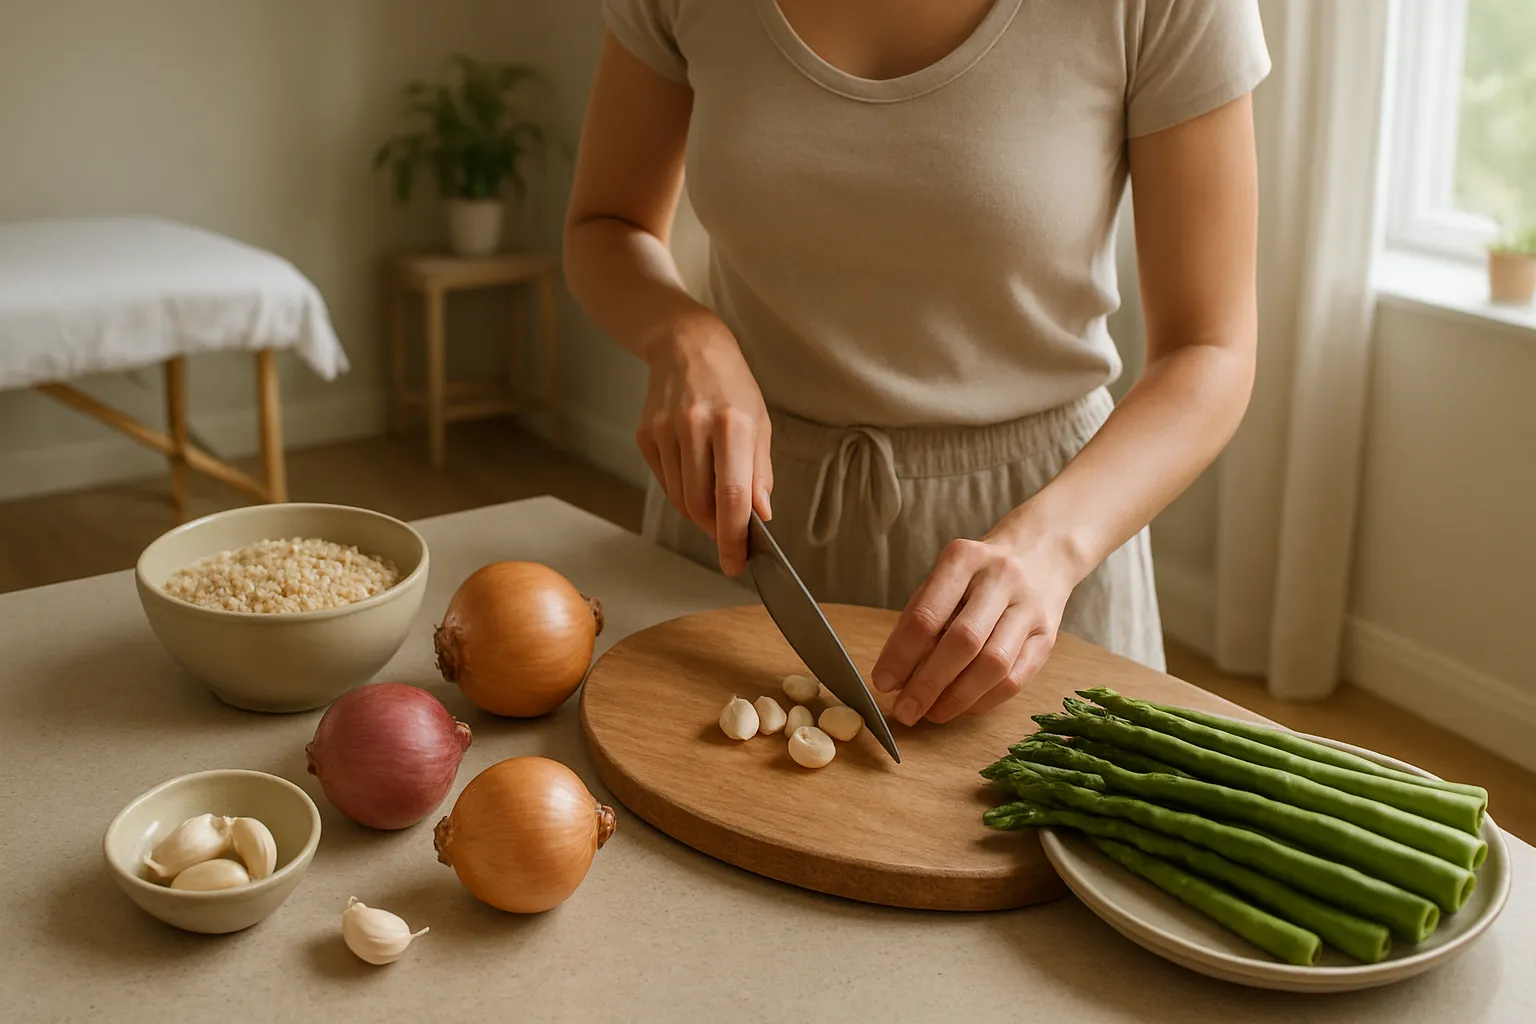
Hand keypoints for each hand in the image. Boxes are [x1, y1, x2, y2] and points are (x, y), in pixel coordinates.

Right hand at [637, 315, 772, 576]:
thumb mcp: (759, 423)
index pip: (731, 496)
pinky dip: (683, 491)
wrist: (686, 345)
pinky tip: (695, 472)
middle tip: (730, 533)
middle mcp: (694, 427)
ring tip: (716, 499)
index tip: (736, 563)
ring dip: (700, 512)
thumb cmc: (731, 385)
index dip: (733, 537)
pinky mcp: (645, 435)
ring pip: (680, 499)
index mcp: (731, 424)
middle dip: (716, 529)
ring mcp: (665, 431)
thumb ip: (759, 473)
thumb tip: (760, 516)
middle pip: (700, 505)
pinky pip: (665, 482)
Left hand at [871, 531, 1077, 725]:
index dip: (900, 655)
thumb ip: (919, 621)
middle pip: (962, 642)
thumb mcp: (944, 580)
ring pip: (993, 665)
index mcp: (964, 559)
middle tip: (905, 710)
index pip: (926, 615)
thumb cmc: (977, 574)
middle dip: (928, 684)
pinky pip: (1016, 679)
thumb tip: (895, 676)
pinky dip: (984, 701)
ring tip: (932, 712)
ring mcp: (1030, 608)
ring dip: (957, 698)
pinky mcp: (1048, 636)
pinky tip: (963, 706)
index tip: (882, 683)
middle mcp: (1000, 579)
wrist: (1041, 553)